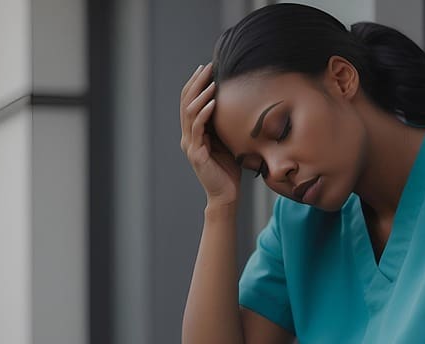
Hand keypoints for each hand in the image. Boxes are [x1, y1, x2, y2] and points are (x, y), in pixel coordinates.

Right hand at [180, 62, 240, 205]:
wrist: (226, 195)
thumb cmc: (229, 169)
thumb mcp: (227, 142)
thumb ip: (224, 126)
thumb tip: (237, 104)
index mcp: (193, 132)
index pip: (190, 102)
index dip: (196, 84)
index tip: (207, 68)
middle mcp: (188, 136)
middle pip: (187, 103)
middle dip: (197, 83)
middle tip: (207, 67)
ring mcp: (190, 145)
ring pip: (190, 114)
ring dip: (201, 95)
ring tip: (211, 82)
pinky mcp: (197, 154)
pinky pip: (198, 130)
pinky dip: (205, 114)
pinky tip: (213, 103)